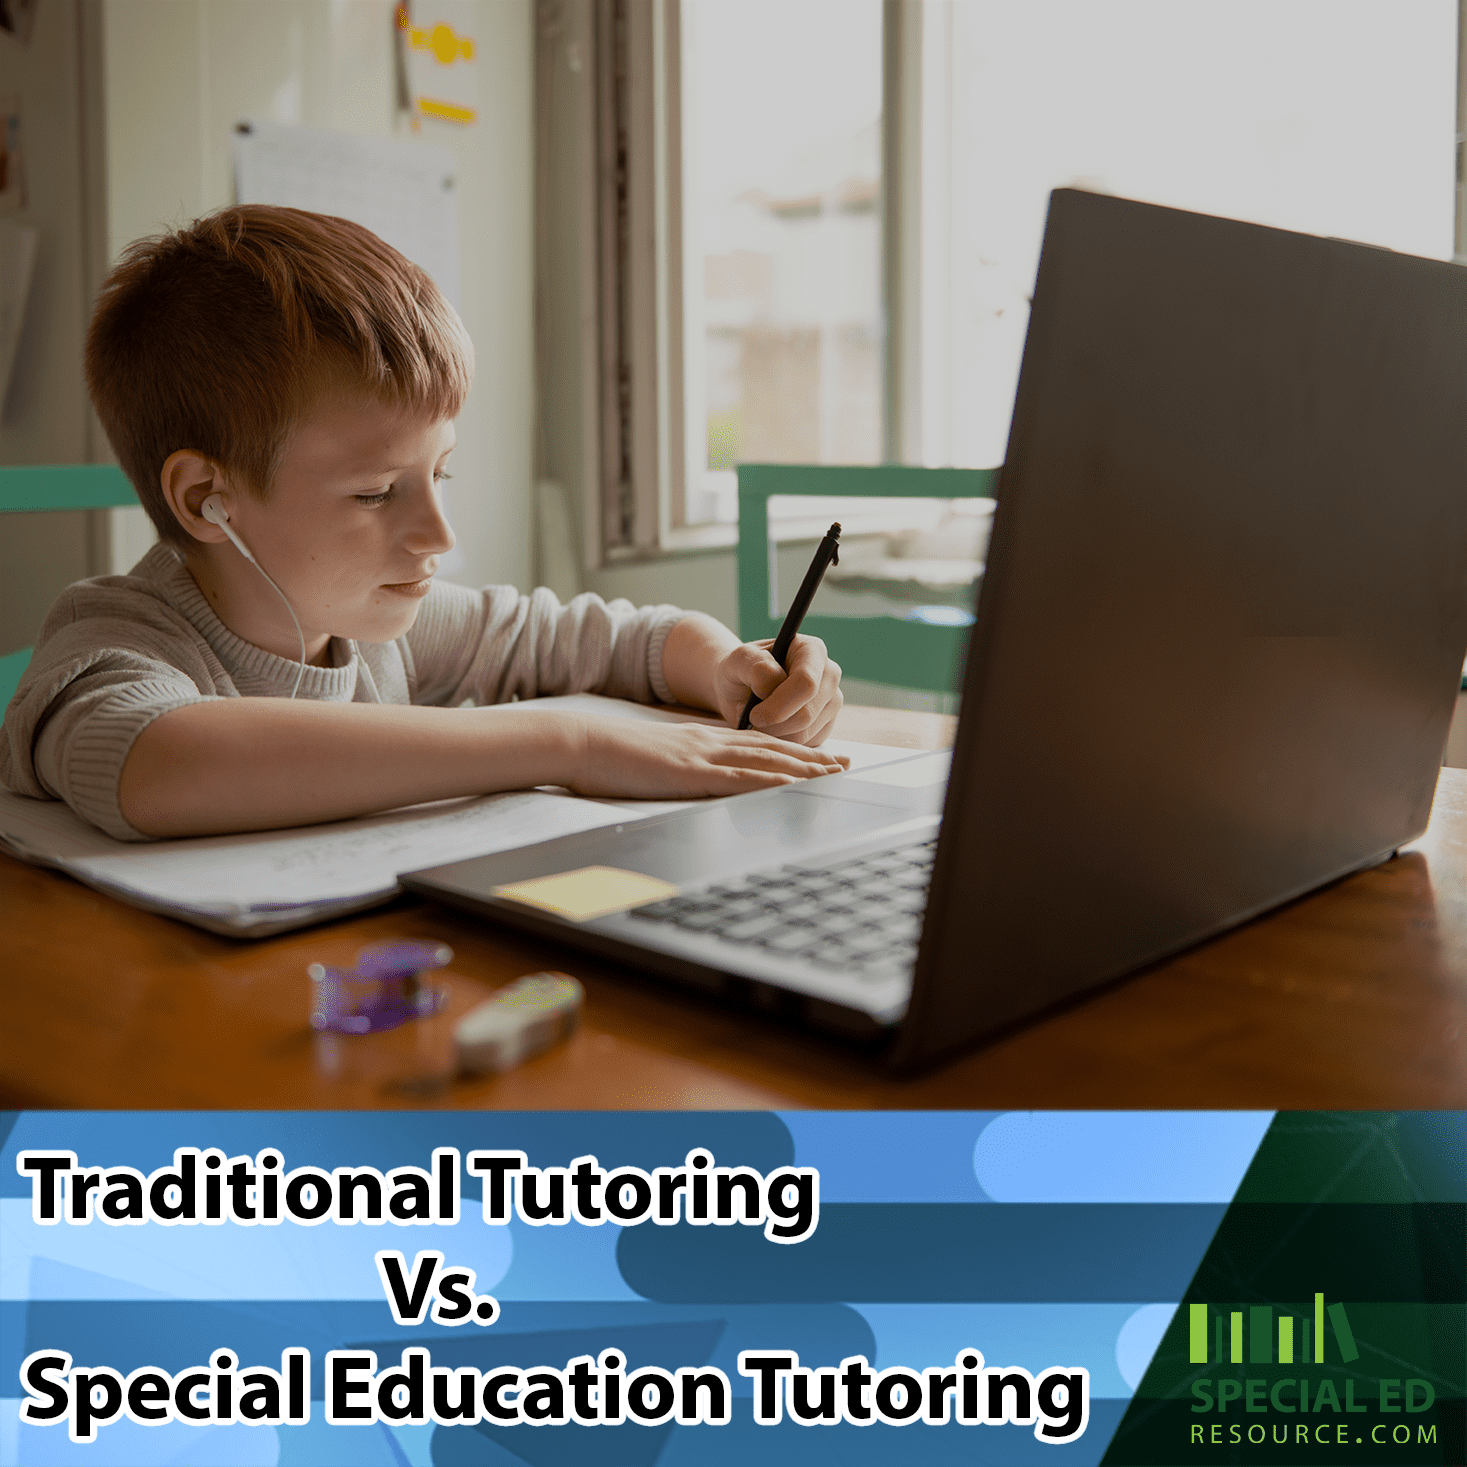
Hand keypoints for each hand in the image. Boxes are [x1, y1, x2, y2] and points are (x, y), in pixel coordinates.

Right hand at [566, 716, 847, 798]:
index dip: (792, 751)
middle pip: (771, 748)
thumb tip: (693, 780)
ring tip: (833, 772)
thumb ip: (679, 767)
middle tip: (845, 763)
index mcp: (700, 741)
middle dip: (811, 757)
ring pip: (764, 760)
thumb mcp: (654, 760)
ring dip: (803, 767)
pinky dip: (770, 780)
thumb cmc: (609, 757)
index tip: (820, 757)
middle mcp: (709, 743)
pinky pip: (738, 778)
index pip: (757, 744)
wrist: (581, 743)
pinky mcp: (690, 773)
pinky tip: (792, 784)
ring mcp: (701, 756)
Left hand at [712, 635, 843, 745]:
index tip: (753, 715)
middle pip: (807, 713)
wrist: (742, 689)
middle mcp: (829, 674)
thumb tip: (774, 684)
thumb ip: (757, 667)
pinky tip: (771, 727)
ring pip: (806, 733)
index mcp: (811, 650)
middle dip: (774, 724)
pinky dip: (783, 742)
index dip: (779, 704)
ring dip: (775, 734)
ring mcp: (831, 702)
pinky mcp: (827, 726)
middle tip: (751, 720)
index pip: (806, 683)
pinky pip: (806, 745)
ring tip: (759, 721)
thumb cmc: (741, 671)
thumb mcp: (739, 660)